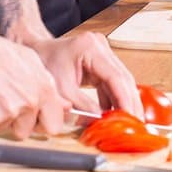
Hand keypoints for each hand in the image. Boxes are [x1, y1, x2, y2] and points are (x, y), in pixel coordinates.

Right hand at [0, 25, 69, 138]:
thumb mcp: (31, 62)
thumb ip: (47, 85)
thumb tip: (64, 106)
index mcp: (44, 88)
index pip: (55, 125)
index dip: (43, 124)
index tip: (35, 120)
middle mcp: (32, 101)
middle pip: (30, 132)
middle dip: (21, 126)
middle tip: (9, 109)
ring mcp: (13, 110)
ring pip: (9, 129)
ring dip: (2, 120)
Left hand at [28, 32, 143, 117]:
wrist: (35, 52)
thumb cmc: (44, 64)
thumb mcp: (62, 90)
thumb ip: (83, 106)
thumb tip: (102, 122)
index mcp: (90, 48)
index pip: (115, 77)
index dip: (125, 100)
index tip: (130, 118)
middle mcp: (101, 46)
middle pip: (124, 78)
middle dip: (130, 103)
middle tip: (136, 124)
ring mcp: (103, 52)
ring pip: (122, 80)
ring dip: (125, 102)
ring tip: (129, 122)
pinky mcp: (101, 61)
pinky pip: (113, 82)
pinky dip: (115, 99)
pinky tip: (117, 114)